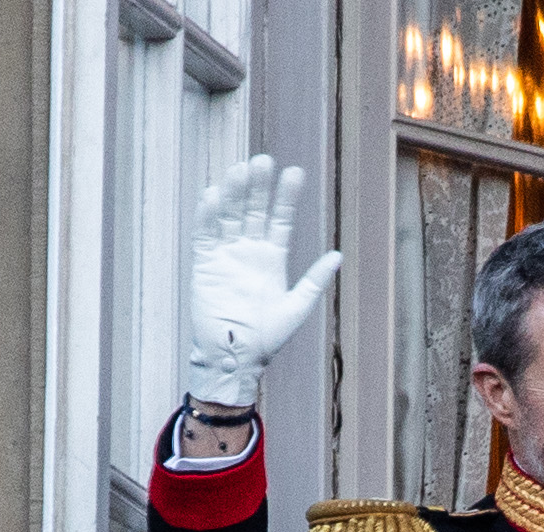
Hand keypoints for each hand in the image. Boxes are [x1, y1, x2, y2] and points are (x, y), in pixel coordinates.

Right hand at [185, 156, 342, 410]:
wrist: (236, 358)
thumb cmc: (267, 338)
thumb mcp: (297, 308)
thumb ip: (314, 281)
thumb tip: (338, 255)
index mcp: (271, 257)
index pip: (280, 218)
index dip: (286, 196)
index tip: (294, 173)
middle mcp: (248, 250)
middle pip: (253, 210)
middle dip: (258, 187)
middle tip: (263, 161)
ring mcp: (226, 255)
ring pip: (229, 216)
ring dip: (233, 193)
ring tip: (240, 170)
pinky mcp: (205, 264)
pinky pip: (205, 235)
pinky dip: (208, 216)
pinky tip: (213, 194)